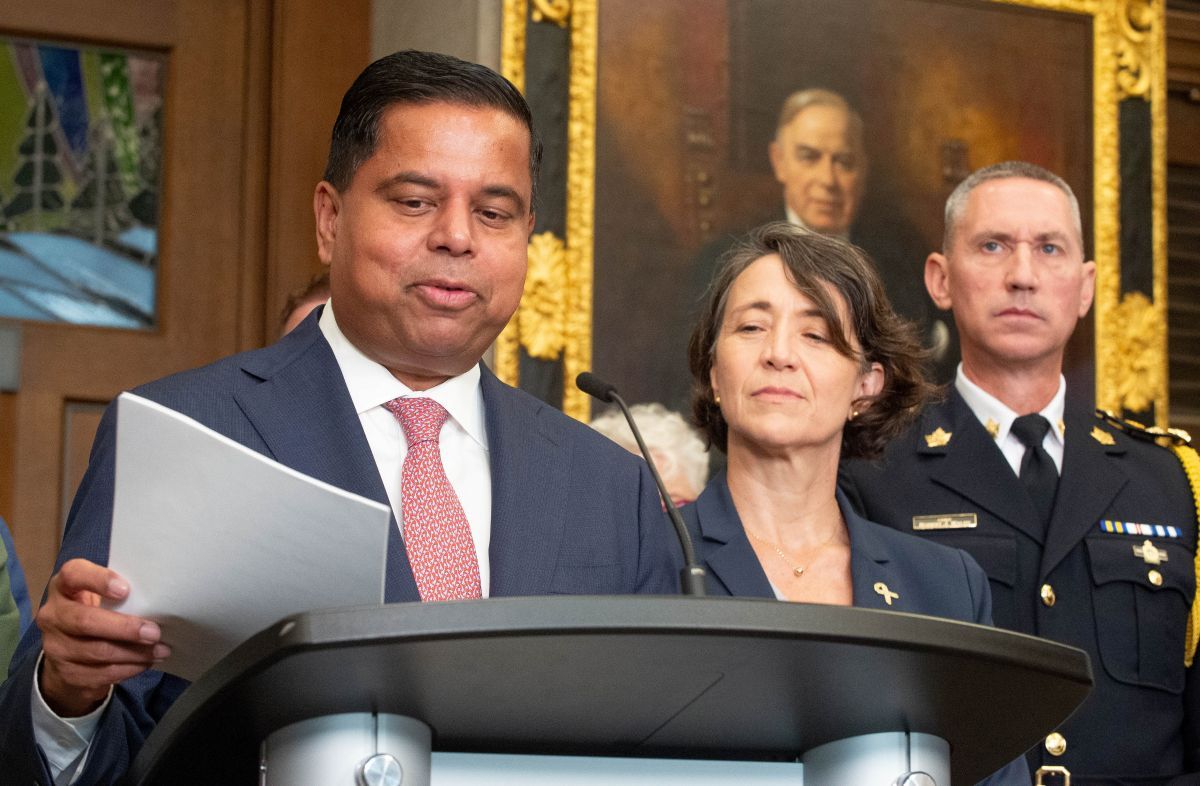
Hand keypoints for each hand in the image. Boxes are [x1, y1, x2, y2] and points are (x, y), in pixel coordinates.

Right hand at [36, 559, 169, 716]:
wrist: (69, 656)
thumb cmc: (96, 613)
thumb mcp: (101, 597)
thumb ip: (120, 595)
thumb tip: (160, 601)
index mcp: (64, 586)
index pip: (73, 574)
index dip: (98, 580)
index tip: (126, 590)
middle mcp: (53, 615)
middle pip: (85, 621)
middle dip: (125, 628)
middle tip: (155, 632)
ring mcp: (54, 646)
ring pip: (97, 651)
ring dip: (134, 652)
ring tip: (160, 650)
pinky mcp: (65, 673)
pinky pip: (101, 673)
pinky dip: (129, 669)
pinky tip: (146, 663)